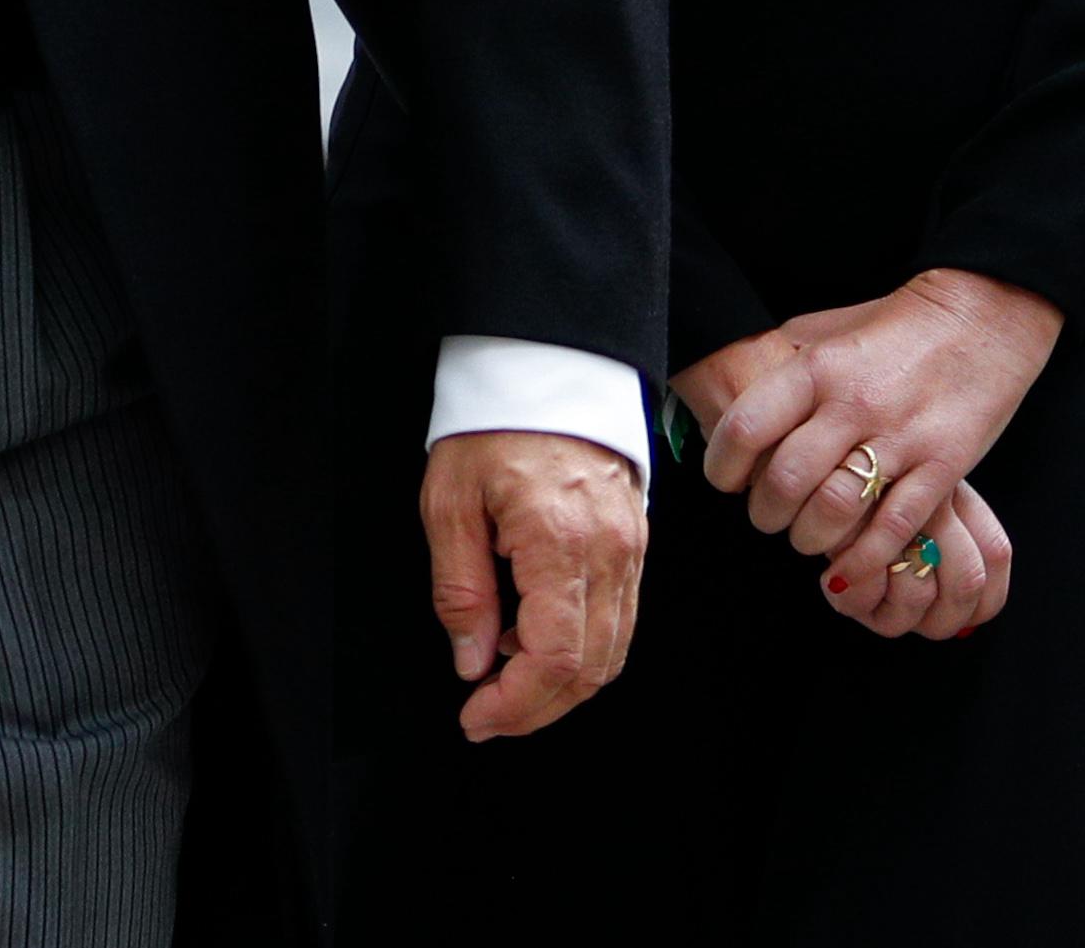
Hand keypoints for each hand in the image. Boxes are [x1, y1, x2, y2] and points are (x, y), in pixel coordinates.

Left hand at [419, 427, 644, 740]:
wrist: (545, 366)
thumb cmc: (493, 423)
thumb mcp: (449, 503)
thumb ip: (460, 591)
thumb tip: (472, 662)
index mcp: (560, 542)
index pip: (554, 660)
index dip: (515, 706)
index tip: (475, 718)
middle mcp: (610, 552)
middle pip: (590, 669)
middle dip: (537, 708)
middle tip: (487, 715)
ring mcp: (631, 548)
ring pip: (612, 651)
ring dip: (561, 684)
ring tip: (505, 679)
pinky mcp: (635, 542)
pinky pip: (620, 618)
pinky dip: (582, 647)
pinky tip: (534, 640)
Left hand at [695, 269, 1065, 640]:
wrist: (980, 316)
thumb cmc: (893, 326)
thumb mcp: (825, 330)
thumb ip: (782, 366)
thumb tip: (732, 406)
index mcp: (817, 367)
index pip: (747, 427)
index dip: (722, 465)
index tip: (724, 480)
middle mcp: (854, 403)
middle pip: (785, 480)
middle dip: (764, 513)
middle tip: (766, 516)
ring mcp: (901, 437)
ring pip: (833, 511)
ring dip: (808, 538)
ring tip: (806, 537)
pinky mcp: (942, 467)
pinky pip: (892, 530)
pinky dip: (863, 559)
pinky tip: (847, 566)